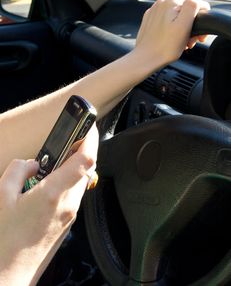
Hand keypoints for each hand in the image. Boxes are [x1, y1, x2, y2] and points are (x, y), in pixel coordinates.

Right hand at [0, 123, 98, 285]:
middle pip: (86, 168)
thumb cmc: (5, 240)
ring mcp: (71, 214)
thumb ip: (18, 170)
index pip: (84, 160)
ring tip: (55, 163)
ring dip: (74, 167)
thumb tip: (32, 163)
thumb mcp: (2, 196)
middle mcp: (68, 204)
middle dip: (82, 151)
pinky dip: (69, 182)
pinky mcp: (68, 222)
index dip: (90, 139)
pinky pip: (75, 194)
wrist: (11, 273)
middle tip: (70, 141)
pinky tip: (51, 184)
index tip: (89, 127)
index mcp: (53, 194)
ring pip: (82, 181)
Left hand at [134, 0, 209, 67]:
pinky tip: (172, 41)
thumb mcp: (184, 25)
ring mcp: (154, 12)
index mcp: (171, 1)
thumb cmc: (165, 47)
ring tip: (181, 43)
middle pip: (185, 11)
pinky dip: (172, 30)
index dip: (202, 22)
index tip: (199, 37)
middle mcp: (161, 3)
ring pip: (176, 17)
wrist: (145, 59)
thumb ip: (192, 5)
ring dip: (183, 30)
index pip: (196, 5)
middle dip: (191, 26)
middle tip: (190, 42)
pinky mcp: (150, 21)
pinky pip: (166, 22)